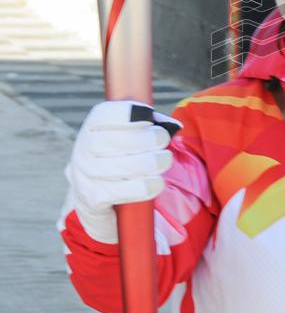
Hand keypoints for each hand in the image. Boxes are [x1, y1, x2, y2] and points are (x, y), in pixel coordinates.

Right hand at [65, 100, 180, 243]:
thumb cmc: (118, 156)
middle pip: (115, 141)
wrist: (94, 195)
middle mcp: (83, 150)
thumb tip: (171, 126)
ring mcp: (86, 175)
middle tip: (163, 140)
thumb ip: (148, 125)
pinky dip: (146, 186)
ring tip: (164, 160)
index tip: (148, 116)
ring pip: (123, 167)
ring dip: (151, 163)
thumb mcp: (127, 135)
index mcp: (91, 128)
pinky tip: (156, 182)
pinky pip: (124, 192)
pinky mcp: (93, 199)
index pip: (103, 115)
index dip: (127, 113)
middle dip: (147, 139)